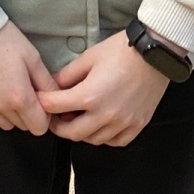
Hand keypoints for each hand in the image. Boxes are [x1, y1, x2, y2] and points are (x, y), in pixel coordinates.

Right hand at [0, 21, 57, 133]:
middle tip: (26, 91)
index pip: (39, 128)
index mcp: (20, 98)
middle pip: (22, 126)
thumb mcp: (33, 58)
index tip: (41, 101)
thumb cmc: (6, 40)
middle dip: (28, 114)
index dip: (44, 117)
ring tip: (9, 91)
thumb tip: (56, 100)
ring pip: (4, 124)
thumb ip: (47, 84)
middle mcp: (0, 108)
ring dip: (11, 114)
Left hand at [39, 32, 169, 146]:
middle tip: (55, 117)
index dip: (43, 103)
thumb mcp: (89, 57)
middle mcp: (105, 115)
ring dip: (81, 132)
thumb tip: (53, 85)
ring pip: (93, 140)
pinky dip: (104, 137)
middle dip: (58, 126)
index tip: (38, 101)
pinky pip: (115, 142)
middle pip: (72, 133)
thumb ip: (67, 75)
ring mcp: (122, 123)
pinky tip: (100, 125)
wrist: (155, 53)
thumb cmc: (121, 51)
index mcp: (89, 96)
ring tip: (77, 119)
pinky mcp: (137, 125)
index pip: (55, 107)